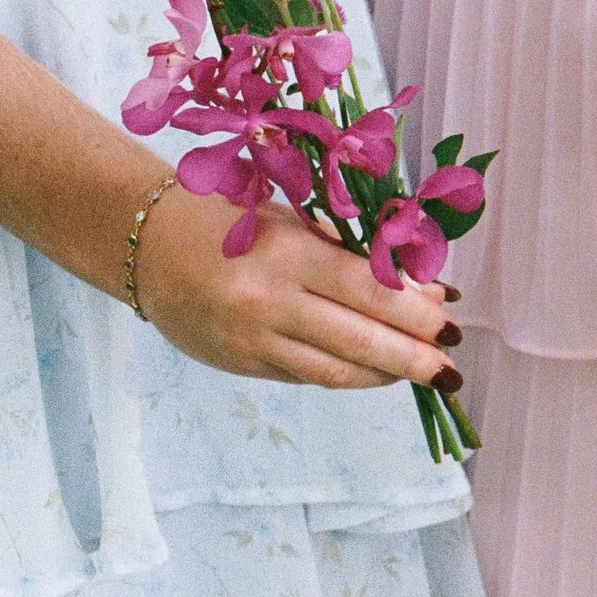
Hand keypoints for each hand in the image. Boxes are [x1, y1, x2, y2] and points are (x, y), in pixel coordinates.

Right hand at [136, 189, 458, 390]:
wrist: (145, 244)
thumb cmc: (232, 220)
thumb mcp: (295, 221)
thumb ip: (355, 255)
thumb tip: (425, 290)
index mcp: (287, 254)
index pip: (368, 291)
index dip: (416, 313)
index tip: (451, 323)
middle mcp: (268, 302)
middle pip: (358, 340)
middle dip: (413, 358)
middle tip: (451, 369)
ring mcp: (252, 339)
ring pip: (335, 370)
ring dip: (386, 375)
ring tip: (424, 373)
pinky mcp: (241, 364)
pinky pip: (307, 376)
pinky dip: (348, 375)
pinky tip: (377, 371)